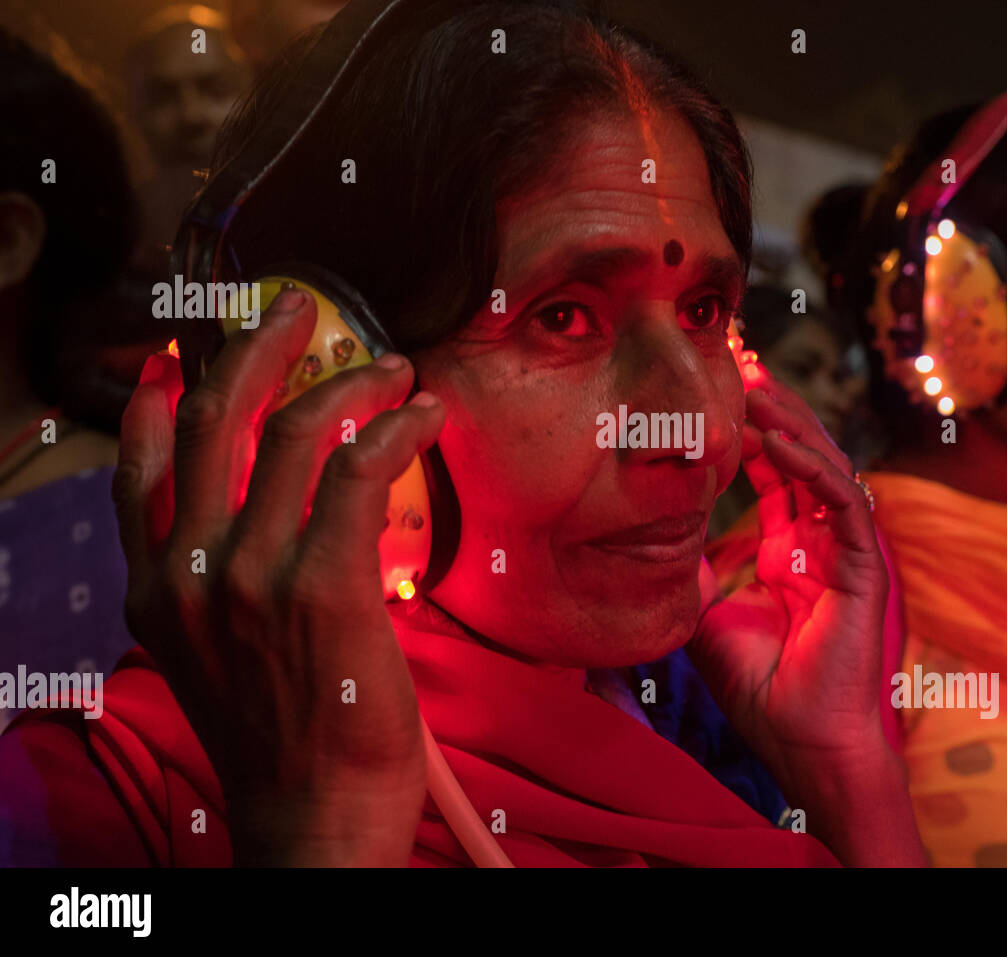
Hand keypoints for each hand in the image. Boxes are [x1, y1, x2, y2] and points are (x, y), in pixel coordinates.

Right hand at [112, 289, 444, 864]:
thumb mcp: (214, 652)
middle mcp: (192, 567)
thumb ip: (215, 579)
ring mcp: (254, 574)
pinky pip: (361, 470)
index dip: (168, 393)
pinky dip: (396, 428)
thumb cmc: (280, 734)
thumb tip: (251, 514)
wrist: (310, 816)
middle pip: (216, 416)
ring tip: (395, 369)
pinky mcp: (325, 586)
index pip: (142, 462)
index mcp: (156, 583)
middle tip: (300, 307)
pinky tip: (423, 415)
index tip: (195, 349)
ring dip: (352, 384)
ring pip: (297, 431)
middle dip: (259, 344)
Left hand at [691, 369, 921, 864]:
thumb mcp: (708, 616)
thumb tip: (657, 536)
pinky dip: (814, 469)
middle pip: (804, 456)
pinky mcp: (865, 568)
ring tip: (755, 389)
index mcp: (792, 547)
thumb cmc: (760, 687)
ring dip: (792, 426)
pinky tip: (777, 442)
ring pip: (828, 467)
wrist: (801, 741)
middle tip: (740, 364)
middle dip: (775, 409)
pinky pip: (844, 504)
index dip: (751, 431)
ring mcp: (848, 551)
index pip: (776, 472)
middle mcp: (823, 540)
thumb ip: (694, 570)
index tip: (721, 392)